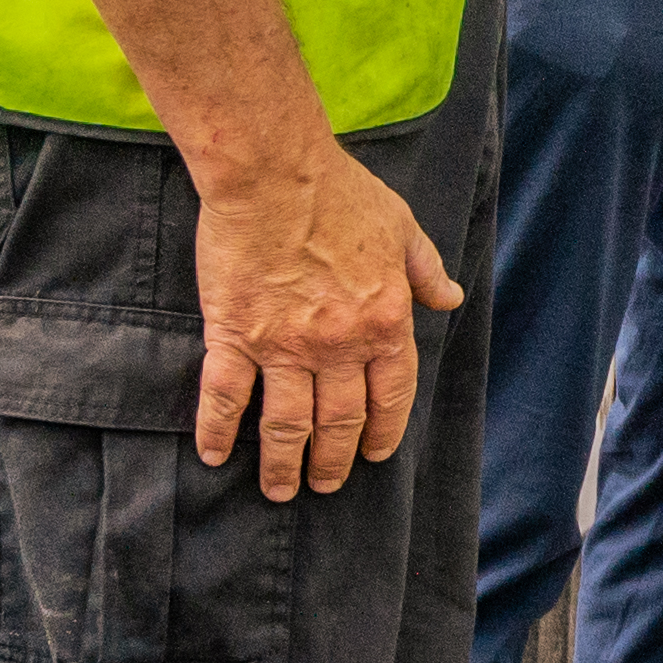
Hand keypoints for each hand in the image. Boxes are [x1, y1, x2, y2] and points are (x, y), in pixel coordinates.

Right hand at [187, 142, 455, 497]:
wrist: (275, 174)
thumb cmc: (340, 193)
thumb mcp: (403, 227)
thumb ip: (425, 270)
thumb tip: (449, 298)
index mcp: (384, 321)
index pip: (392, 395)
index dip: (384, 431)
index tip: (375, 455)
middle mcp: (338, 345)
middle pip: (341, 421)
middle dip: (335, 460)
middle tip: (326, 483)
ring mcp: (284, 346)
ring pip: (287, 424)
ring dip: (284, 464)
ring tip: (281, 489)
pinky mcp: (234, 336)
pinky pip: (224, 396)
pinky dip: (217, 430)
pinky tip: (214, 455)